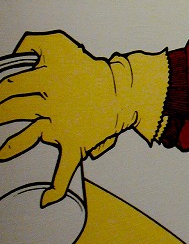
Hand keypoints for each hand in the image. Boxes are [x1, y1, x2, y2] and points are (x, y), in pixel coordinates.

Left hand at [0, 32, 167, 205]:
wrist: (122, 91)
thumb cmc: (90, 68)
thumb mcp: (60, 42)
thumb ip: (32, 43)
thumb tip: (14, 56)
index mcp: (45, 80)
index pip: (8, 84)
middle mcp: (49, 104)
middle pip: (10, 110)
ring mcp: (60, 126)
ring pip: (27, 138)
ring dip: (10, 147)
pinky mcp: (74, 144)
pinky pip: (64, 169)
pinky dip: (57, 187)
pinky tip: (46, 200)